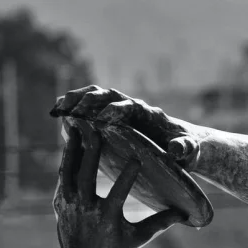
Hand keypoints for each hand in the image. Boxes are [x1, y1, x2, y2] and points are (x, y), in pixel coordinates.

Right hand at [49, 85, 201, 166]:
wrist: (183, 144)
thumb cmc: (187, 149)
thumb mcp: (189, 151)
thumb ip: (184, 149)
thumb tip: (176, 150)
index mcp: (150, 114)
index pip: (131, 106)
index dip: (116, 111)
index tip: (101, 120)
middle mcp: (133, 106)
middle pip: (109, 95)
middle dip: (91, 101)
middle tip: (72, 111)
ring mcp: (120, 108)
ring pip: (95, 96)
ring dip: (76, 99)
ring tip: (58, 109)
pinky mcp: (110, 115)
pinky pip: (88, 106)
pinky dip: (73, 105)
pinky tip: (57, 113)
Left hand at [53, 122, 187, 247]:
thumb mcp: (140, 238)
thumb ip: (161, 222)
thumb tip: (184, 213)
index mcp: (107, 218)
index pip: (118, 192)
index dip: (128, 174)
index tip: (137, 156)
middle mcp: (85, 209)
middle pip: (86, 174)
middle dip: (91, 150)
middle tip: (96, 128)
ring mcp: (69, 204)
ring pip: (69, 171)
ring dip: (72, 148)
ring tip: (75, 127)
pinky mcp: (60, 202)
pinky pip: (63, 176)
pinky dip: (67, 159)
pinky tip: (71, 144)